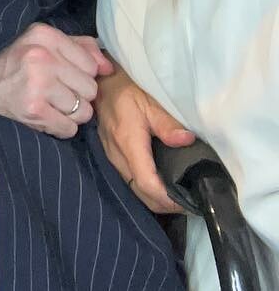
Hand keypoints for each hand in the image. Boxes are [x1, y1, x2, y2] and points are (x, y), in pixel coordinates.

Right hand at [0, 24, 111, 136]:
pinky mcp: (35, 109)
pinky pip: (70, 128)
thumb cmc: (16, 70)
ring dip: (69, 114)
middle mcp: (41, 56)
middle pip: (90, 88)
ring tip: (49, 106)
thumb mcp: (41, 46)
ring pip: (83, 110)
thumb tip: (109, 66)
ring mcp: (38, 83)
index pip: (91, 63)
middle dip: (76, 96)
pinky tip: (43, 118)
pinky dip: (59, 128)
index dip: (80, 75)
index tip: (60, 76)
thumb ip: (78, 48)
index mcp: (43, 35)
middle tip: (52, 94)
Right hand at [95, 63, 193, 215]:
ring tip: (179, 196)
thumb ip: (167, 123)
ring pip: (135, 191)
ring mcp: (113, 160)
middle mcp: (118, 158)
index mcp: (129, 144)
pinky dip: (147, 190)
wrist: (100, 85)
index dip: (168, 199)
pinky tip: (162, 184)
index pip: (148, 183)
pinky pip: (130, 182)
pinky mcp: (112, 159)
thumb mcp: (149, 102)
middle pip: (142, 194)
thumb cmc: (127, 91)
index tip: (189, 203)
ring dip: (156, 200)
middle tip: (190, 203)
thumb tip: (188, 140)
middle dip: (165, 205)